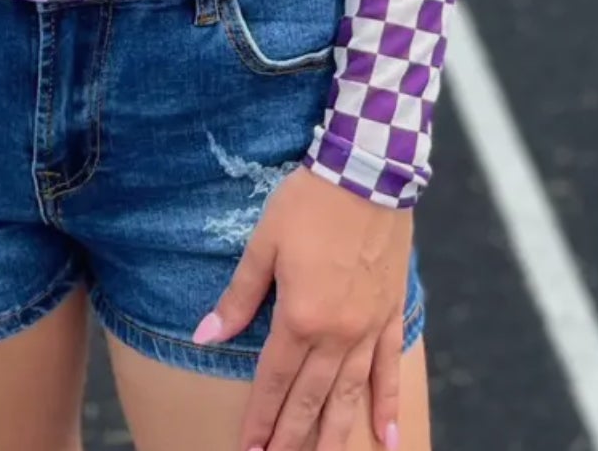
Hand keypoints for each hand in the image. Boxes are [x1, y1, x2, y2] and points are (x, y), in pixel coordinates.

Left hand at [192, 165, 409, 450]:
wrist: (367, 174)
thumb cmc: (308, 203)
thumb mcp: (264, 243)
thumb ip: (239, 297)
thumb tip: (205, 336)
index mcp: (300, 317)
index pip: (274, 381)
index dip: (260, 419)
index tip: (248, 450)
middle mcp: (336, 334)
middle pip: (311, 399)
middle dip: (291, 438)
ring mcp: (368, 329)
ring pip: (350, 395)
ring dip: (336, 436)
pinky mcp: (391, 315)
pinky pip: (389, 370)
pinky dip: (388, 405)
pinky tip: (389, 438)